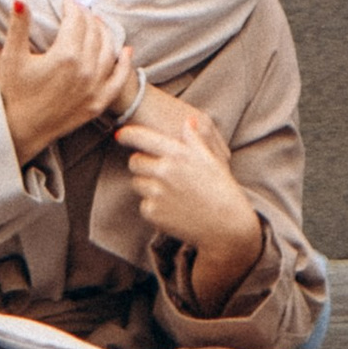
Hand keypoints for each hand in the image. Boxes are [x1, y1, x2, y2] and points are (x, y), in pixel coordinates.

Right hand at [0, 0, 131, 165]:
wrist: (19, 131)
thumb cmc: (13, 92)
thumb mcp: (12, 56)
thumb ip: (18, 25)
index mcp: (65, 56)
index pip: (76, 20)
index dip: (71, 6)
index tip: (65, 1)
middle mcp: (85, 70)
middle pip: (94, 31)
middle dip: (86, 16)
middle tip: (77, 11)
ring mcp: (94, 88)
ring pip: (109, 49)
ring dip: (104, 32)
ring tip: (96, 24)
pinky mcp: (98, 103)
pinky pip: (119, 79)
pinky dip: (124, 63)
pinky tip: (125, 51)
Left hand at [117, 99, 265, 305]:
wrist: (227, 227)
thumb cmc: (222, 190)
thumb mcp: (211, 159)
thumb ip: (195, 138)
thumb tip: (187, 121)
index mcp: (177, 154)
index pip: (141, 138)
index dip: (128, 135)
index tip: (120, 134)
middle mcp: (163, 171)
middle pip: (135, 161)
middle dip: (142, 163)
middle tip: (157, 169)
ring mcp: (156, 193)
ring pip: (137, 182)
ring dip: (147, 184)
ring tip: (168, 190)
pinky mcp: (153, 213)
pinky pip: (143, 204)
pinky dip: (153, 204)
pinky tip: (171, 206)